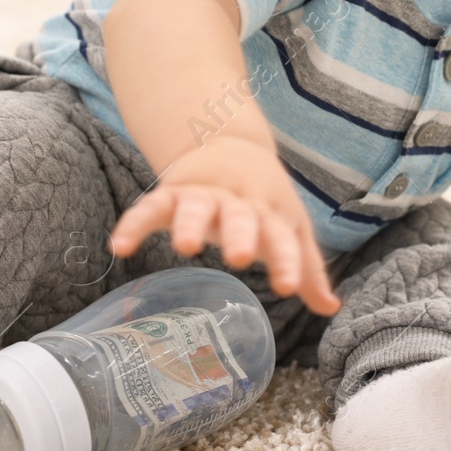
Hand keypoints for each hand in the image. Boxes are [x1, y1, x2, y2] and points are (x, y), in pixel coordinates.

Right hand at [109, 136, 340, 315]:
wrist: (228, 140)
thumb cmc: (264, 198)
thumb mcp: (290, 226)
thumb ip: (308, 268)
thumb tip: (331, 309)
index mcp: (271, 213)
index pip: (284, 238)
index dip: (289, 262)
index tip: (289, 287)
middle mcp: (238, 202)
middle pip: (240, 217)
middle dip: (240, 235)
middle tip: (240, 258)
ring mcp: (204, 195)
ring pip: (196, 206)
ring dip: (190, 223)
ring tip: (184, 247)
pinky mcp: (172, 192)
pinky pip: (150, 207)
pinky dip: (134, 224)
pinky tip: (119, 247)